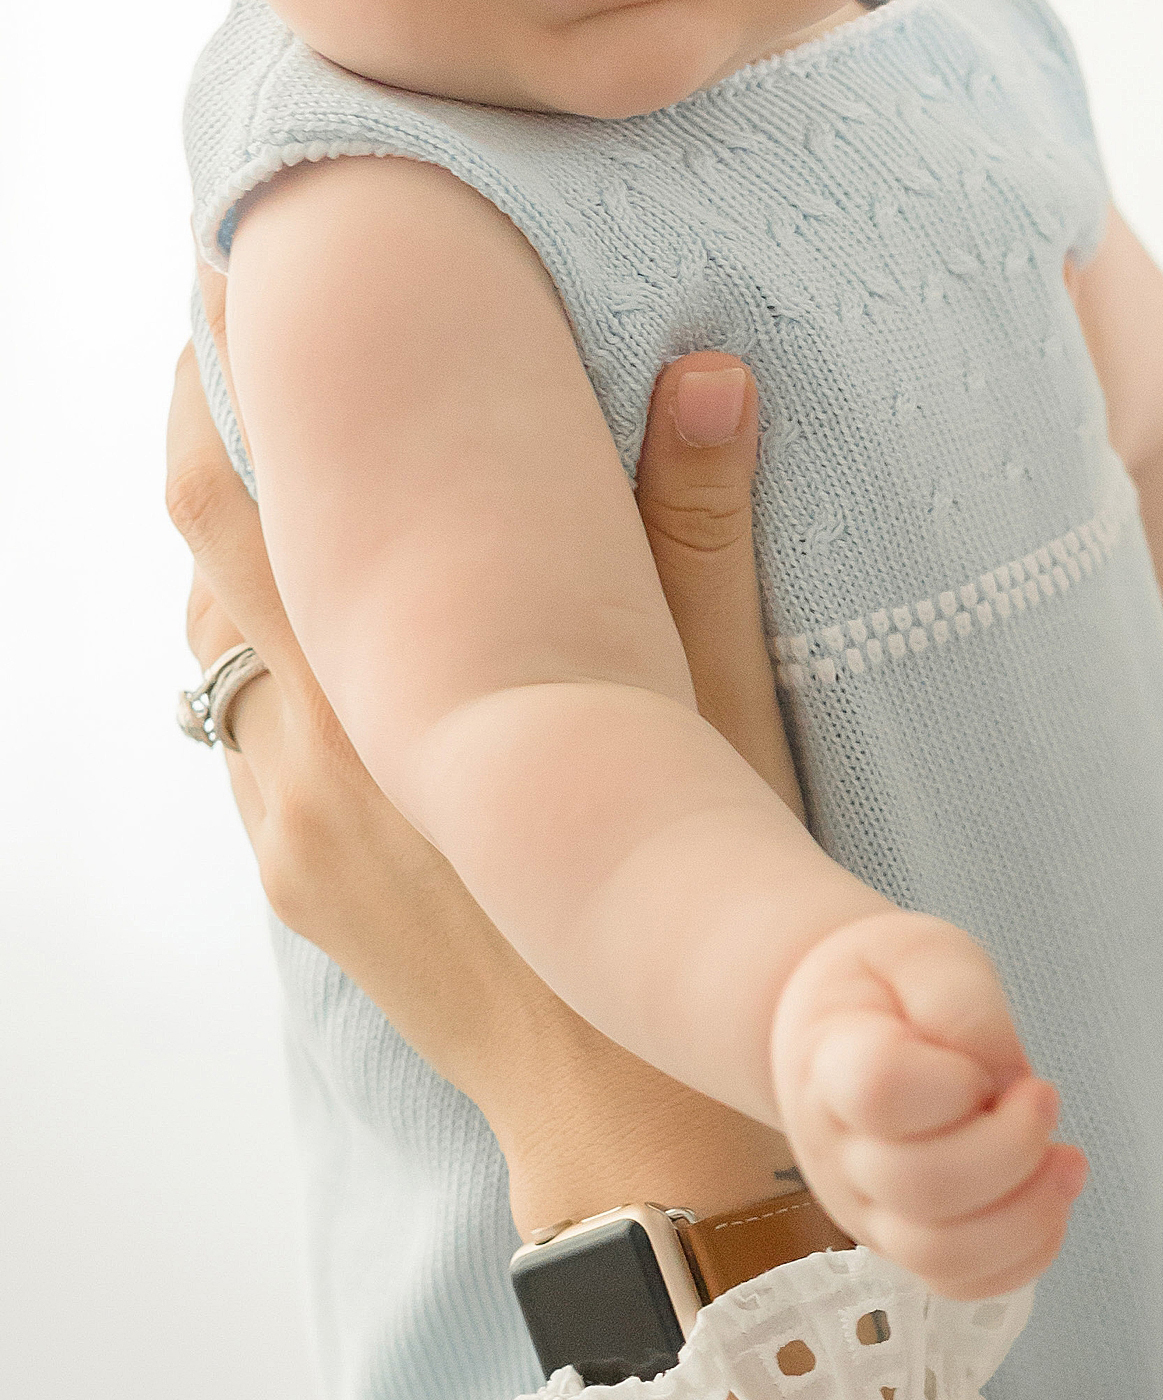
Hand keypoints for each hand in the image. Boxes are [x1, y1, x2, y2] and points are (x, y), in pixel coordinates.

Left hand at [168, 335, 804, 1235]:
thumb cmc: (686, 910)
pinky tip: (353, 634)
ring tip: (315, 477)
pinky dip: (280, 662)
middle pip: (204, 544)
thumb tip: (714, 369)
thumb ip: (699, 540)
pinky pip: (251, 733)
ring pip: (223, 644)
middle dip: (224, 432)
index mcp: (395, 688)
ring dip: (255, 557)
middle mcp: (312, 748)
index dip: (230, 376)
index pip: (242, 494)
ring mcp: (290, 820)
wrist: (629, 1121)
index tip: (246, 279)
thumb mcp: (721, 719)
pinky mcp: (295, 879)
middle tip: (257, 328)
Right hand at [770, 914, 1085, 1298]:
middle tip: (1041, 1098)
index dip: (955, 1083)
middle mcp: (840, 1152)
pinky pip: (961, 1283)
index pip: (882, 1092)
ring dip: (1028, 1214)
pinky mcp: (901, 1242)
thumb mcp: (924, 956)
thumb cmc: (886, 989)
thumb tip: (1002, 1082)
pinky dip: (1023, 1256)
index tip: (989, 1064)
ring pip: (942, 1255)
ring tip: (1064, 1161)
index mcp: (832, 1063)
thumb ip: (962, 1007)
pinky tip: (1050, 1199)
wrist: (838, 1030)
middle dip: (1013, 1148)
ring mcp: (867, 1209)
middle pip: (924, 1187)